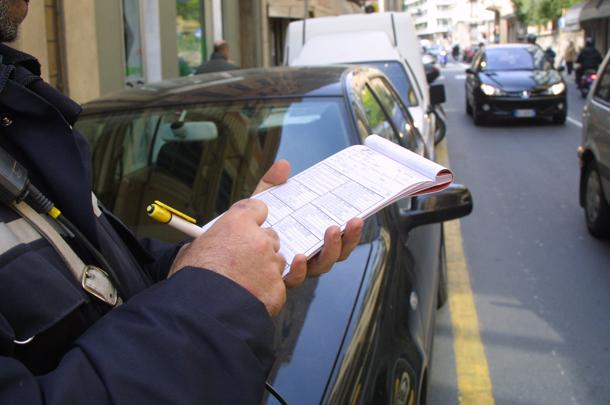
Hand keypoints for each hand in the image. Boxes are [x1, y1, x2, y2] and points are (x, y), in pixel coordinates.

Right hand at [169, 199, 285, 315]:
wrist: (202, 313)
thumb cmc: (192, 281)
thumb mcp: (192, 250)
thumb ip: (211, 240)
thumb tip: (209, 243)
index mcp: (237, 224)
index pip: (257, 208)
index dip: (253, 218)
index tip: (249, 225)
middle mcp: (259, 240)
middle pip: (269, 237)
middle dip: (259, 247)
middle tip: (242, 261)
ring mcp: (271, 264)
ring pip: (276, 262)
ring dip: (265, 270)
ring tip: (243, 283)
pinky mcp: (278, 288)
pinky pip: (277, 286)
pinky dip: (266, 292)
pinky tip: (248, 298)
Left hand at [253, 160, 363, 287]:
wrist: (227, 250)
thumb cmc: (251, 227)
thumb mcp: (263, 203)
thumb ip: (272, 184)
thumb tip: (284, 165)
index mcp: (310, 238)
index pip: (337, 237)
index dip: (350, 232)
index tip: (357, 217)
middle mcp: (309, 256)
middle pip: (337, 253)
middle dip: (348, 239)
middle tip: (352, 221)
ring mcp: (297, 269)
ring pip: (322, 266)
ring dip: (331, 249)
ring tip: (332, 231)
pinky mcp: (281, 279)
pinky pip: (295, 278)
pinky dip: (300, 269)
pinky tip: (298, 256)